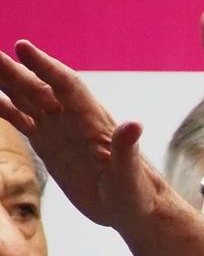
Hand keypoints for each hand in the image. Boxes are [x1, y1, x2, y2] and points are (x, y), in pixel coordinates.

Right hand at [0, 41, 163, 227]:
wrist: (133, 208)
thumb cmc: (137, 192)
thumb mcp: (130, 174)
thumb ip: (127, 149)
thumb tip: (134, 124)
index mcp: (92, 122)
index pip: (66, 86)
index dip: (45, 67)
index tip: (22, 47)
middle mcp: (72, 120)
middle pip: (38, 87)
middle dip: (13, 69)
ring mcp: (59, 130)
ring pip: (26, 99)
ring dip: (6, 81)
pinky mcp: (50, 145)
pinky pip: (23, 120)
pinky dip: (6, 108)